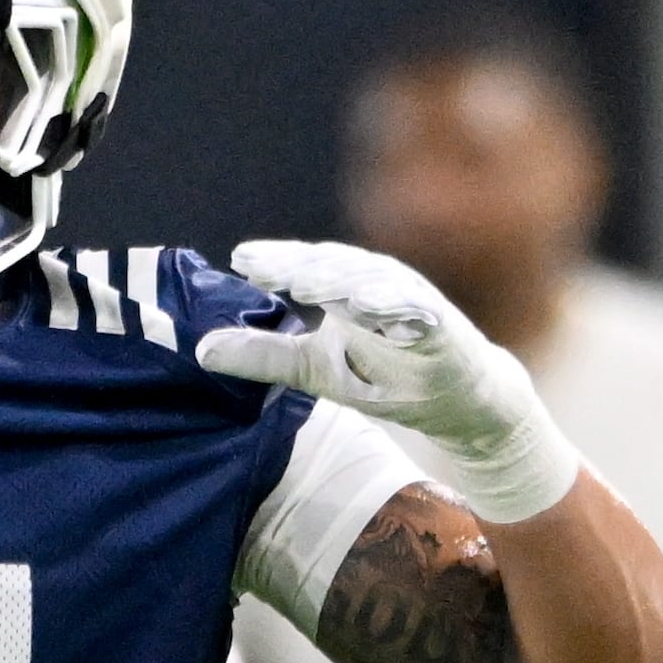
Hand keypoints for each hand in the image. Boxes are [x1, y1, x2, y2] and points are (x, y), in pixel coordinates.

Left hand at [202, 240, 578, 522]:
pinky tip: (369, 305)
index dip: (276, 261)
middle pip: (335, 267)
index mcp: (348, 288)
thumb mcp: (314, 370)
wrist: (461, 403)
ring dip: (341, 280)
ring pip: (375, 282)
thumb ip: (263, 356)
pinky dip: (396, 306)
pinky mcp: (443, 331)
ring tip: (305, 283)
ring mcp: (413, 305)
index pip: (307, 267)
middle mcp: (379, 286)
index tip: (240, 260)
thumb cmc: (386, 375)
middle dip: (297, 264)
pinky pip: (420, 314)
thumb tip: (201, 350)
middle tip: (259, 264)